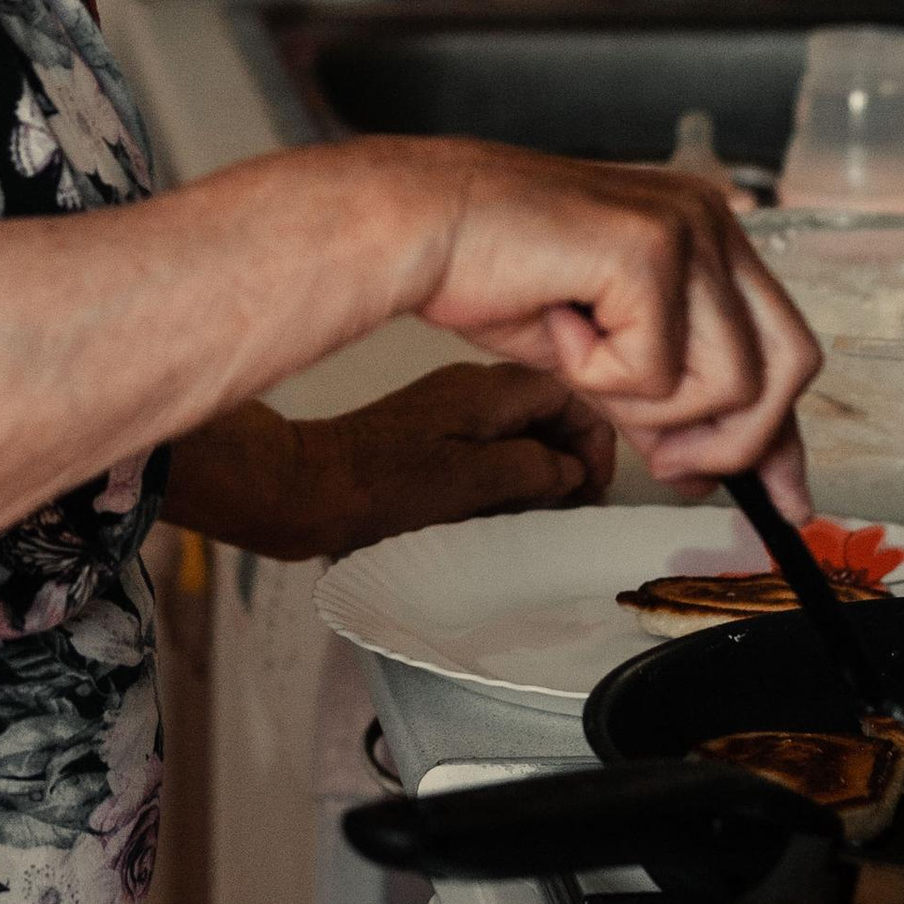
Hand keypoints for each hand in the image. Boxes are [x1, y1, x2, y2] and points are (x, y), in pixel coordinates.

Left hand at [308, 363, 617, 558]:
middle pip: (546, 409)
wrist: (306, 489)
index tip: (597, 486)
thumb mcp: (473, 481)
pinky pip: (486, 446)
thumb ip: (534, 469)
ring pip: (517, 429)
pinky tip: (505, 510)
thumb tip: (571, 471)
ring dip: (540, 467)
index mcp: (487, 388)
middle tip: (579, 507)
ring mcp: (447, 411)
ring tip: (548, 515)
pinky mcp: (427, 437)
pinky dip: (508, 474)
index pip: (568, 393)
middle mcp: (470, 389)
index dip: (594, 439)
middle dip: (571, 454)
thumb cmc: (381, 485)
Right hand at [386, 143, 819, 508]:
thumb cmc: (492, 275)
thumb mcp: (602, 358)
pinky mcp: (650, 247)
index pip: (785, 346)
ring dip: (645, 403)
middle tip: (663, 461)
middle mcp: (712, 219)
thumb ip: (665, 405)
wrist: (419, 227)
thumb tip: (710, 472)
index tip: (785, 497)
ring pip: (730, 381)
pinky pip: (658, 370)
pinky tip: (557, 325)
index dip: (783, 431)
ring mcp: (688, 228)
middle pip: (789, 366)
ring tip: (579, 355)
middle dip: (732, 439)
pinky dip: (597, 374)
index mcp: (708, 233)